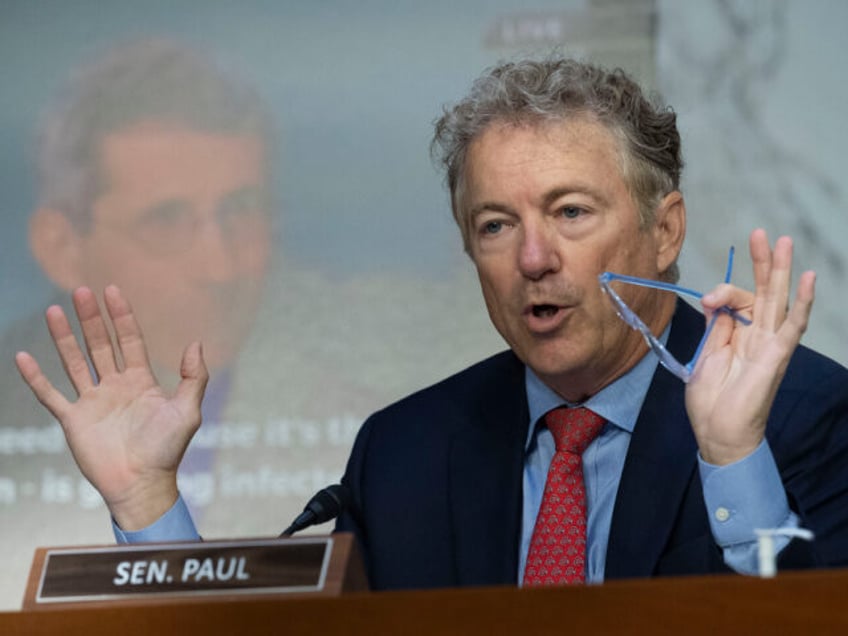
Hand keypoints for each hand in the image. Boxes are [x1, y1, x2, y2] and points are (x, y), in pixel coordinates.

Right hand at [15, 285, 207, 529]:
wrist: (142, 484)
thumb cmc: (168, 450)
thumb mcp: (188, 411)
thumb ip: (193, 377)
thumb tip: (196, 343)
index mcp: (141, 382)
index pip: (129, 340)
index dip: (121, 316)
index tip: (112, 291)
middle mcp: (115, 387)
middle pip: (100, 345)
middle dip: (91, 319)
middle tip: (81, 291)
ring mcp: (93, 402)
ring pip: (75, 362)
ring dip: (64, 338)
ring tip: (55, 310)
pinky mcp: (74, 420)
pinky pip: (51, 394)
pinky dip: (37, 377)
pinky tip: (25, 356)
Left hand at [685, 229, 814, 464]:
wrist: (719, 433)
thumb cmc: (712, 400)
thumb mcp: (705, 355)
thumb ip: (713, 327)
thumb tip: (714, 300)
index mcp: (739, 335)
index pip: (736, 300)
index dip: (722, 292)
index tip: (708, 299)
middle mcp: (758, 336)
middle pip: (763, 291)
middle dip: (761, 262)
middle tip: (760, 232)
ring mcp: (770, 345)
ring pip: (778, 300)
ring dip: (779, 270)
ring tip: (781, 241)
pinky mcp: (777, 356)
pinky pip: (793, 326)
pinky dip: (803, 302)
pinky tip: (808, 279)